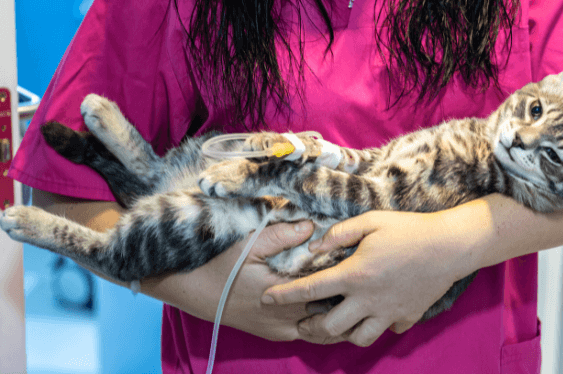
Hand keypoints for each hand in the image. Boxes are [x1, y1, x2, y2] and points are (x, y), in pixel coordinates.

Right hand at [143, 220, 344, 343]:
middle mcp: (287, 317)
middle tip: (363, 278)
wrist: (198, 293)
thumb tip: (310, 225)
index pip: (326, 286)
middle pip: (332, 310)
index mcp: (284, 293)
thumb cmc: (224, 266)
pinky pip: (313, 336)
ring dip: (341, 314)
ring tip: (357, 296)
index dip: (345, 273)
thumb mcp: (250, 244)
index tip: (356, 259)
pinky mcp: (281, 335)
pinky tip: (337, 309)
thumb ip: (281, 235)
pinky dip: (327, 325)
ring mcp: (285, 330)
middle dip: (349, 295)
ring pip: (327, 329)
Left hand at [261, 211, 478, 346]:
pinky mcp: (407, 317)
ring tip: (335, 323)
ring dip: (342, 333)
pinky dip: (376, 327)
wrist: (450, 246)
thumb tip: (313, 246)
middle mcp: (369, 299)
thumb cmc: (409, 229)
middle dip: (310, 327)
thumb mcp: (371, 221)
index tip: (266, 298)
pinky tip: (373, 315)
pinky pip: (386, 331)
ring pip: (358, 338)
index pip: (311, 289)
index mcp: (355, 274)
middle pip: (330, 327)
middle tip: (302, 321)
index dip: (284, 295)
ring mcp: (389, 312)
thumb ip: (339, 234)